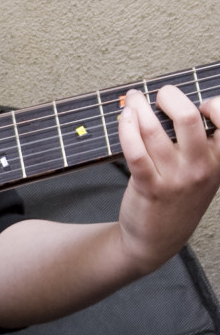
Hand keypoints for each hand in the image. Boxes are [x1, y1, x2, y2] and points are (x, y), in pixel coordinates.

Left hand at [115, 85, 219, 274]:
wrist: (157, 239)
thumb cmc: (178, 197)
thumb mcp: (202, 173)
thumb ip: (200, 144)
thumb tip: (178, 102)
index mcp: (218, 160)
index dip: (214, 104)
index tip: (198, 104)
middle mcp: (199, 168)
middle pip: (187, 117)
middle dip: (169, 95)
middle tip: (160, 95)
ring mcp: (174, 178)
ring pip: (154, 130)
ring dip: (138, 107)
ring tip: (134, 101)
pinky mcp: (148, 186)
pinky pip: (135, 150)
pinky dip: (126, 128)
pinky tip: (124, 118)